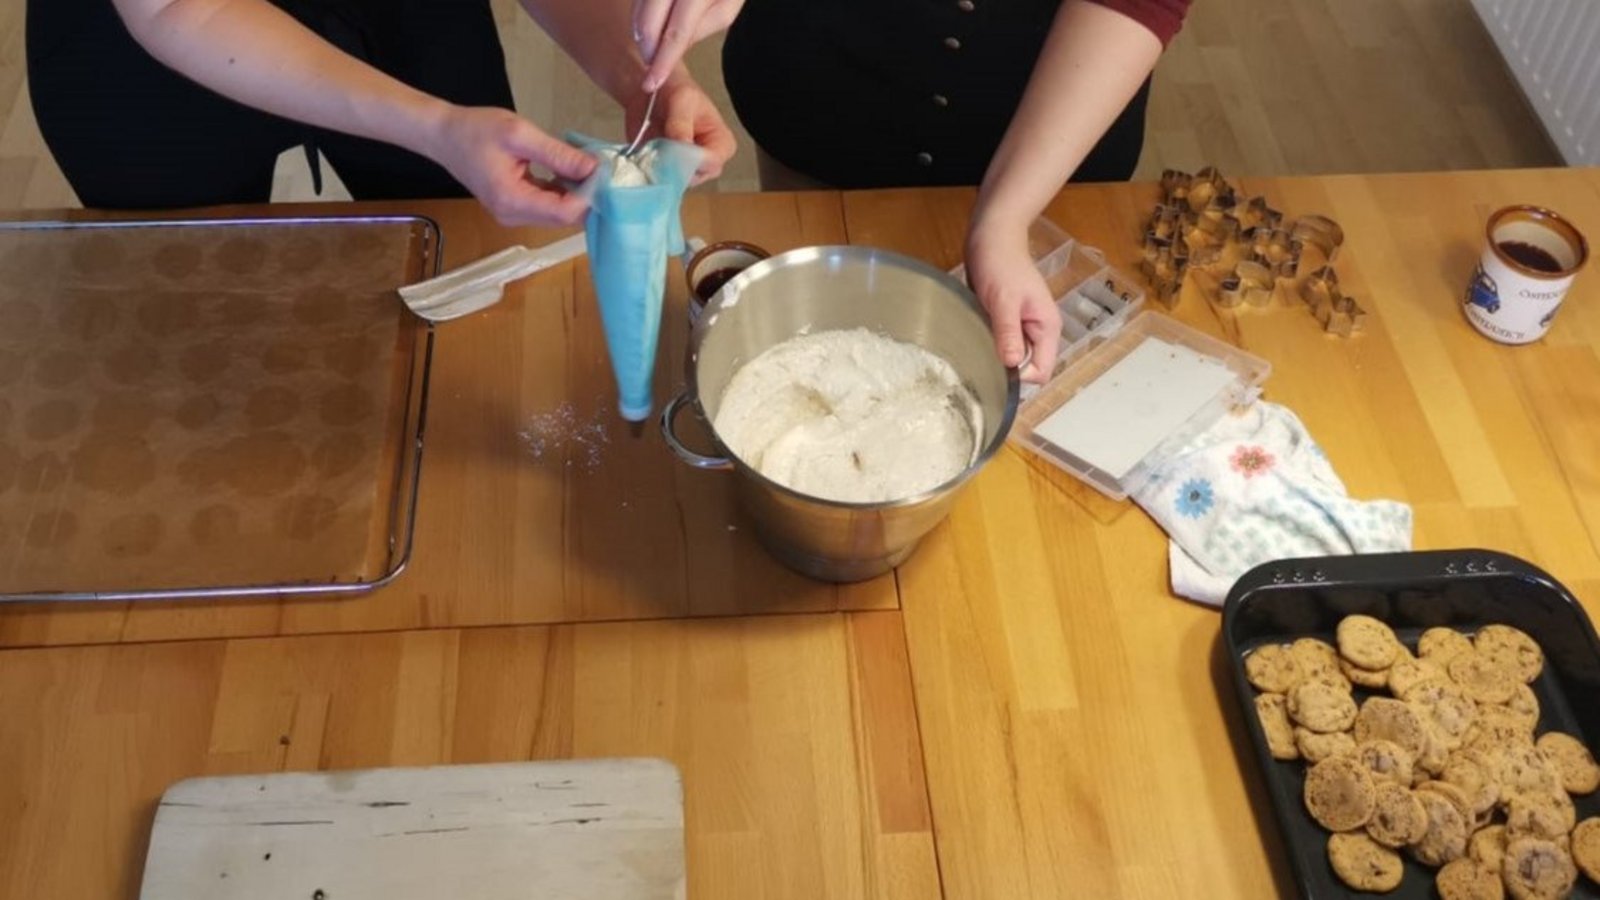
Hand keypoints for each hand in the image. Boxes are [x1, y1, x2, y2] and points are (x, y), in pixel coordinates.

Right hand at [426, 105, 596, 226]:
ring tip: (586, 166)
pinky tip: (569, 171)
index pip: (564, 212)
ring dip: (576, 193)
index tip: (602, 170)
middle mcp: (513, 217)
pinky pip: (547, 206)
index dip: (589, 195)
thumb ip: (558, 154)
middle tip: (600, 168)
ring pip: (558, 213)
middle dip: (586, 195)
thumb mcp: (520, 134)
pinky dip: (562, 191)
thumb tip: (593, 168)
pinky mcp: (514, 208)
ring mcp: (513, 215)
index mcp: (512, 201)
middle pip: (564, 218)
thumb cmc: (477, 130)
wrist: (444, 135)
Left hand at [623, 72, 736, 184]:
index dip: (692, 160)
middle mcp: (706, 162)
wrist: (652, 92)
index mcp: (721, 144)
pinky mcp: (666, 172)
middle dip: (674, 166)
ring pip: (674, 181)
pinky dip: (648, 172)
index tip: (672, 148)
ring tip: (648, 150)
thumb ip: (681, 124)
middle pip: (694, 177)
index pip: (712, 163)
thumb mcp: (682, 101)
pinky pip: (658, 181)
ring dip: (659, 169)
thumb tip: (681, 146)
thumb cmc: (676, 91)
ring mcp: (685, 169)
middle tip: (656, 150)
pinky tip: (641, 158)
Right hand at [632, 0, 744, 90]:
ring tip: (654, 43)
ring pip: (638, 9)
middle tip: (652, 65)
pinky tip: (653, 22)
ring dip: (642, 31)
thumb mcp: (726, 7)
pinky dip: (641, 14)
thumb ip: (700, 29)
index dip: (662, 61)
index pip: (676, 32)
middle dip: (647, 48)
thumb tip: (672, 51)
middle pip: (648, 21)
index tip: (652, 83)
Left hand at [965, 223, 1060, 382]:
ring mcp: (1023, 326)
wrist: (992, 236)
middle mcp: (1038, 330)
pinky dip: (988, 343)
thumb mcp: (1003, 300)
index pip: (1042, 371)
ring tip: (976, 341)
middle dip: (1005, 367)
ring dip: (995, 354)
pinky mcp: (1006, 321)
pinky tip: (974, 334)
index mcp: (1047, 327)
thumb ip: (1009, 333)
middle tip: (981, 354)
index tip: (995, 364)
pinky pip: (1000, 343)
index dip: (1020, 375)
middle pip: (1028, 367)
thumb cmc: (1000, 264)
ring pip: (1012, 356)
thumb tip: (1012, 365)